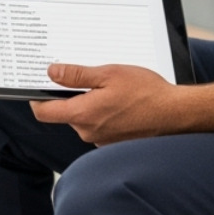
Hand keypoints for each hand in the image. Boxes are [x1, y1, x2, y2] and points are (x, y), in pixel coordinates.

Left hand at [29, 63, 182, 145]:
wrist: (177, 115)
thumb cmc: (147, 94)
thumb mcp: (108, 74)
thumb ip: (76, 75)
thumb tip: (51, 73)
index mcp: (83, 115)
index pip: (44, 112)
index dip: (36, 98)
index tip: (37, 86)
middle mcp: (89, 132)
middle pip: (65, 113)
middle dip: (71, 95)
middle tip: (86, 76)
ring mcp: (102, 139)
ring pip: (84, 118)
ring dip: (90, 102)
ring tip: (110, 88)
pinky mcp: (114, 141)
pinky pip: (99, 124)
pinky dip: (104, 112)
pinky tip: (120, 101)